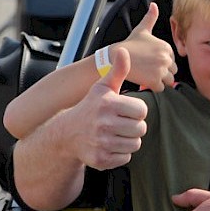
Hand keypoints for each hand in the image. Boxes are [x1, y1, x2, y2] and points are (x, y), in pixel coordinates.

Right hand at [64, 46, 147, 170]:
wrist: (68, 133)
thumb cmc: (91, 107)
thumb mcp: (102, 87)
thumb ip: (117, 70)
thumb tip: (123, 50)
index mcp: (108, 104)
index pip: (142, 111)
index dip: (136, 111)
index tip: (125, 110)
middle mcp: (104, 124)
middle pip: (140, 129)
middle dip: (134, 126)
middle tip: (120, 123)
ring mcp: (101, 143)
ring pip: (135, 144)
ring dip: (128, 140)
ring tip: (115, 134)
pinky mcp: (101, 159)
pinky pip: (126, 158)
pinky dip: (120, 153)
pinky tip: (109, 145)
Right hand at [116, 3, 175, 91]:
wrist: (115, 58)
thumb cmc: (129, 45)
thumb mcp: (142, 30)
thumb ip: (150, 17)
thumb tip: (154, 4)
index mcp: (166, 46)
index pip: (172, 59)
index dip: (161, 62)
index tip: (150, 60)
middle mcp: (166, 57)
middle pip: (172, 70)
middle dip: (162, 72)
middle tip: (148, 69)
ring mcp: (161, 70)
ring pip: (168, 80)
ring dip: (159, 80)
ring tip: (147, 75)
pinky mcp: (155, 81)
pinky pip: (161, 88)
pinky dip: (154, 87)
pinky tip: (145, 80)